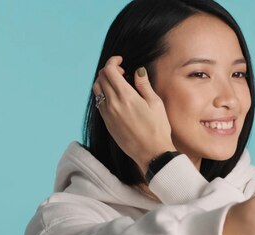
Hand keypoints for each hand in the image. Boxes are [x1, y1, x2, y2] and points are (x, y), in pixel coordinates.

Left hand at [92, 56, 175, 171]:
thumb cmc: (157, 129)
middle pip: (100, 78)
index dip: (113, 61)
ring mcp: (107, 114)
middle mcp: (112, 104)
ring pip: (97, 90)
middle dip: (109, 70)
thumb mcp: (155, 104)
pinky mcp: (107, 123)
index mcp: (125, 96)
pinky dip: (104, 94)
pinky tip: (116, 97)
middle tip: (122, 71)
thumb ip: (144, 85)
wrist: (151, 153)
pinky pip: (99, 103)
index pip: (109, 71)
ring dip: (104, 82)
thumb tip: (138, 71)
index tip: (121, 61)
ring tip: (118, 84)